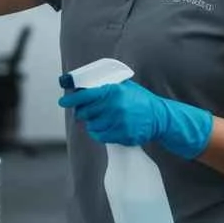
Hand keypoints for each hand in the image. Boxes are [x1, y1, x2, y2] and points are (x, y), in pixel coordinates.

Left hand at [58, 79, 212, 159]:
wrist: (159, 117)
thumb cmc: (140, 100)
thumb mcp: (125, 86)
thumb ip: (107, 86)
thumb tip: (84, 87)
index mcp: (113, 92)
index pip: (85, 96)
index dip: (72, 99)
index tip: (64, 102)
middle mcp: (114, 107)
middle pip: (85, 112)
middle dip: (82, 112)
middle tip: (83, 111)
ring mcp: (118, 123)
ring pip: (92, 126)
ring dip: (92, 123)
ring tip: (100, 119)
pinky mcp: (122, 135)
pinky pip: (101, 136)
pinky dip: (100, 133)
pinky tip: (106, 127)